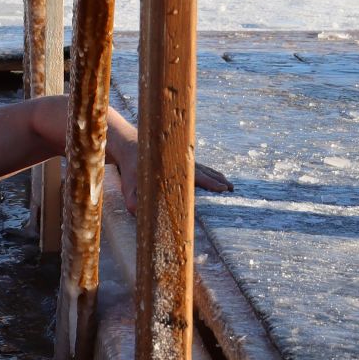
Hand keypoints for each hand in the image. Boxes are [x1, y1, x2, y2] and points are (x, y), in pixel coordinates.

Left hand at [114, 153, 232, 216]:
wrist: (131, 147)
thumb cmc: (131, 169)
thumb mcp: (127, 186)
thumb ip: (132, 200)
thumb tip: (136, 212)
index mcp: (169, 169)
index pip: (192, 177)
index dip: (208, 183)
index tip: (221, 189)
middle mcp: (179, 163)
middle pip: (203, 172)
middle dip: (217, 181)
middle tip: (231, 190)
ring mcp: (182, 160)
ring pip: (204, 168)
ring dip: (217, 177)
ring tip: (230, 186)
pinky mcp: (182, 160)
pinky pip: (201, 167)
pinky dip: (211, 172)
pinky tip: (219, 178)